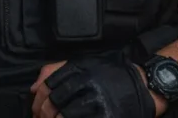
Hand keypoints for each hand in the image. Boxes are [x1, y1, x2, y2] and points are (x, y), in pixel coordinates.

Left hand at [29, 54, 165, 117]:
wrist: (143, 85)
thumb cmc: (112, 76)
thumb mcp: (85, 65)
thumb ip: (57, 71)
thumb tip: (33, 88)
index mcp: (79, 70)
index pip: (48, 85)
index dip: (38, 101)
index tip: (36, 111)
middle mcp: (86, 84)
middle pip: (53, 103)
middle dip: (43, 116)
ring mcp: (96, 102)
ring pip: (63, 117)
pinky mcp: (105, 115)